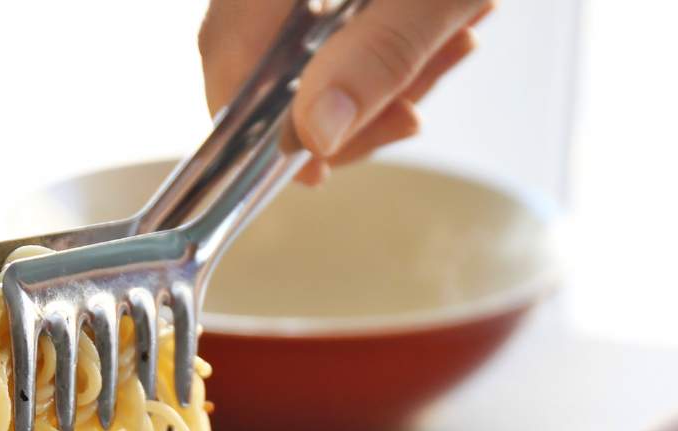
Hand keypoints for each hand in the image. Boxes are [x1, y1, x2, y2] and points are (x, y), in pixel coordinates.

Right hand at [198, 0, 491, 184]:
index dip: (259, 120)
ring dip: (378, 70)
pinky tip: (446, 28)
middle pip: (267, 51)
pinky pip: (344, 15)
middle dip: (340, 98)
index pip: (228, 45)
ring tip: (449, 51)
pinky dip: (392, 36)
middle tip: (406, 116)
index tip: (311, 167)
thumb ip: (378, 55)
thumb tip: (315, 136)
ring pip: (309, 38)